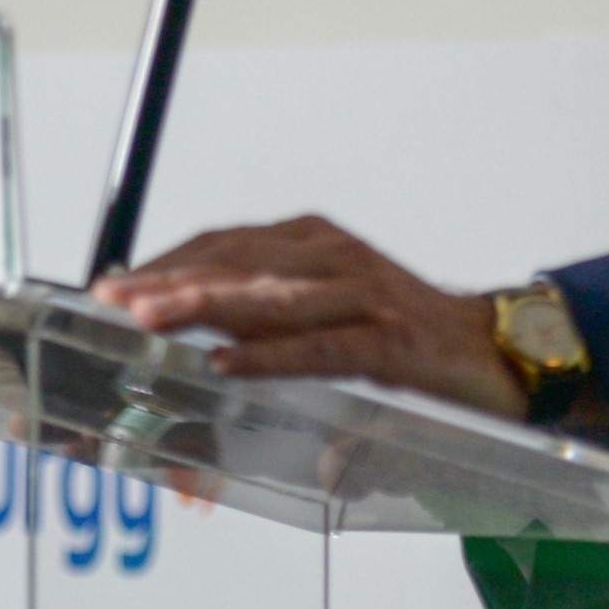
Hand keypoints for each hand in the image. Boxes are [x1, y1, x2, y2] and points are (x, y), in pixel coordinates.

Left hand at [98, 217, 523, 415]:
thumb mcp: (328, 320)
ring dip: (202, 306)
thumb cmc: (406, 340)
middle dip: (166, 280)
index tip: (112, 282)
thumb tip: (201, 357)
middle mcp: (333, 257)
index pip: (224, 243)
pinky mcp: (391, 344)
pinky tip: (225, 364)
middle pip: (234, 262)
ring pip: (267, 296)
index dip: (166, 260)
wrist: (498, 354)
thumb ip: (267, 330)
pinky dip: (268, 356)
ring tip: (146, 320)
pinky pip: (318, 347)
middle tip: (110, 298)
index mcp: (312, 244)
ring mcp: (364, 296)